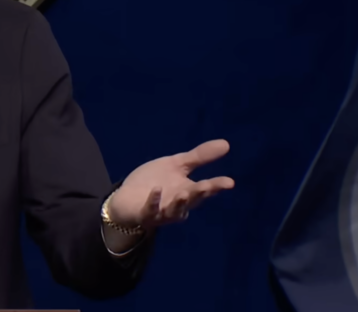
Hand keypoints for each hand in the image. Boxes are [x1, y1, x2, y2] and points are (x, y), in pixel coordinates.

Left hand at [108, 139, 233, 228]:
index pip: (205, 189)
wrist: (127, 197)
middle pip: (192, 200)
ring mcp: (162, 211)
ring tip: (184, 193)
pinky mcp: (145, 214)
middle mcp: (178, 204)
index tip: (230, 182)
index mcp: (187, 191)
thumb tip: (226, 144)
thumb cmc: (155, 181)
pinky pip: (150, 210)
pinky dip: (154, 202)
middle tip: (209, 186)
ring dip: (179, 202)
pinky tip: (156, 191)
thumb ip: (199, 157)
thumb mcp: (176, 165)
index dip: (217, 186)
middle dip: (200, 193)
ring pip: (174, 210)